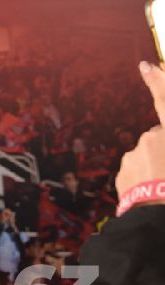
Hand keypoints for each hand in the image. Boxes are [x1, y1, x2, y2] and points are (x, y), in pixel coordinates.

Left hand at [115, 61, 164, 206]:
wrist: (158, 219)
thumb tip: (160, 135)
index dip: (157, 81)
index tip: (145, 65)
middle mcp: (153, 139)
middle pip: (161, 138)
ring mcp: (135, 155)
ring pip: (147, 156)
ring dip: (155, 168)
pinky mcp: (123, 170)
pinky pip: (135, 171)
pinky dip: (143, 180)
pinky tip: (152, 194)